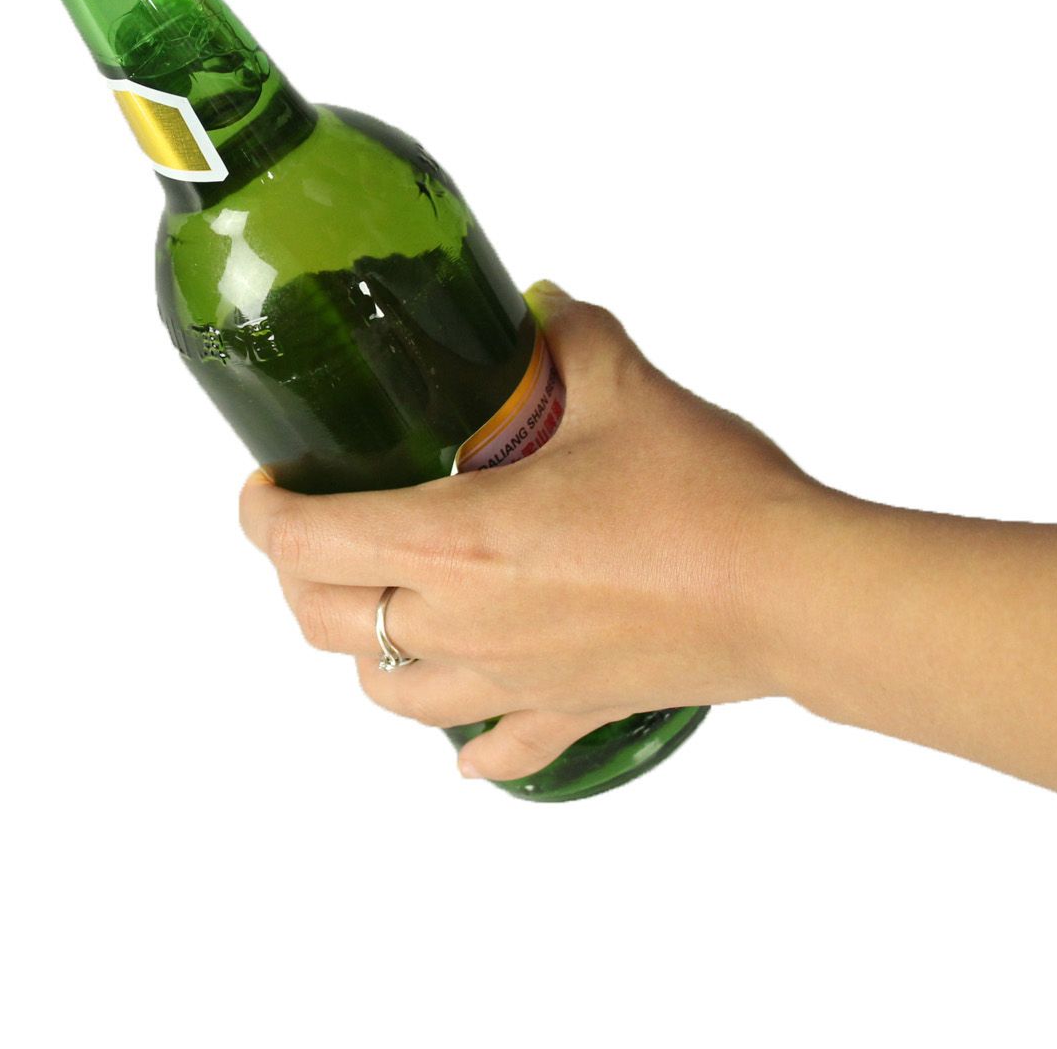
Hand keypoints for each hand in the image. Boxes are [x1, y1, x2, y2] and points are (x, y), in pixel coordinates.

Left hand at [238, 282, 819, 782]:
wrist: (794, 592)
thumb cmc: (706, 495)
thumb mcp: (627, 385)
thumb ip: (573, 336)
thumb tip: (544, 307)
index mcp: (457, 540)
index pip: (305, 543)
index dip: (262, 514)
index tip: (264, 484)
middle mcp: (466, 623)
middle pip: (324, 623)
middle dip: (297, 574)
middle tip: (317, 528)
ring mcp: (513, 681)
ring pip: (387, 693)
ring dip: (361, 649)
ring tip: (378, 605)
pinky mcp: (570, 712)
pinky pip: (494, 750)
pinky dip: (465, 741)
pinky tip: (466, 734)